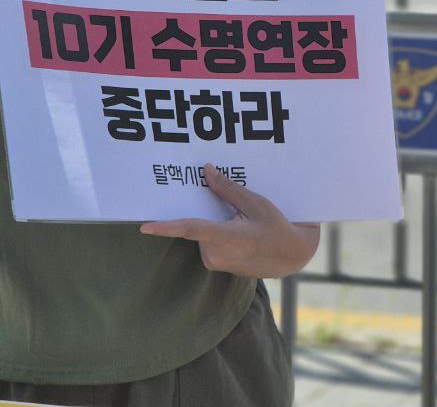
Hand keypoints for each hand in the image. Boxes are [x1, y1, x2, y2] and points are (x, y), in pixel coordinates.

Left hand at [139, 164, 319, 277]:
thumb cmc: (277, 228)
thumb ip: (228, 189)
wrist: (291, 256)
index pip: (190, 230)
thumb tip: (206, 171)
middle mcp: (217, 254)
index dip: (166, 227)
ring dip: (213, 222)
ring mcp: (216, 262)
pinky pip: (209, 242)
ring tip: (241, 219)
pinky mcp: (218, 265)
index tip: (145, 227)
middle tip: (225, 203)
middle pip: (197, 225)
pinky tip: (239, 229)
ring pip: (202, 233)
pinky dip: (217, 232)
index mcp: (228, 238)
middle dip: (206, 211)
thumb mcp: (256, 204)